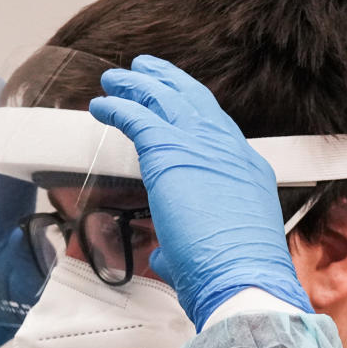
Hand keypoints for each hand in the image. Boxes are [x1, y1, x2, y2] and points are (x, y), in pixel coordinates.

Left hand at [89, 55, 312, 330]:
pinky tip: (101, 105)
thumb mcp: (217, 250)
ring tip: (117, 78)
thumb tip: (168, 254)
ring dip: (138, 86)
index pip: (216, 130)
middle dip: (168, 82)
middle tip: (147, 70)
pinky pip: (137, 117)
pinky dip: (117, 108)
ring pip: (166, 100)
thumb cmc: (233, 274)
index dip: (193, 113)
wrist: (243, 276)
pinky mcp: (170, 152)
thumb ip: (187, 244)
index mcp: (245, 170)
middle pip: (195, 101)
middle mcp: (228, 149)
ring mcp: (201, 146)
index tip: (176, 105)